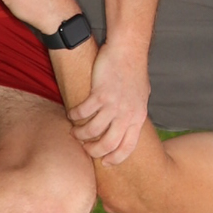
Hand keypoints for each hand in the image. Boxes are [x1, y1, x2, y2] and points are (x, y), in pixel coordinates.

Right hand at [66, 40, 151, 167]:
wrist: (128, 49)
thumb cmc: (133, 70)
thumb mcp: (141, 96)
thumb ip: (134, 112)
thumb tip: (127, 124)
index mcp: (138, 117)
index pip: (128, 147)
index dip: (115, 158)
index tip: (105, 162)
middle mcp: (127, 114)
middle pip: (108, 144)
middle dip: (93, 151)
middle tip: (85, 147)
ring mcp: (114, 104)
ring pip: (92, 131)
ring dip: (80, 134)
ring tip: (74, 132)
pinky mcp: (100, 94)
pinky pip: (83, 112)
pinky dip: (74, 116)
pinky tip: (71, 114)